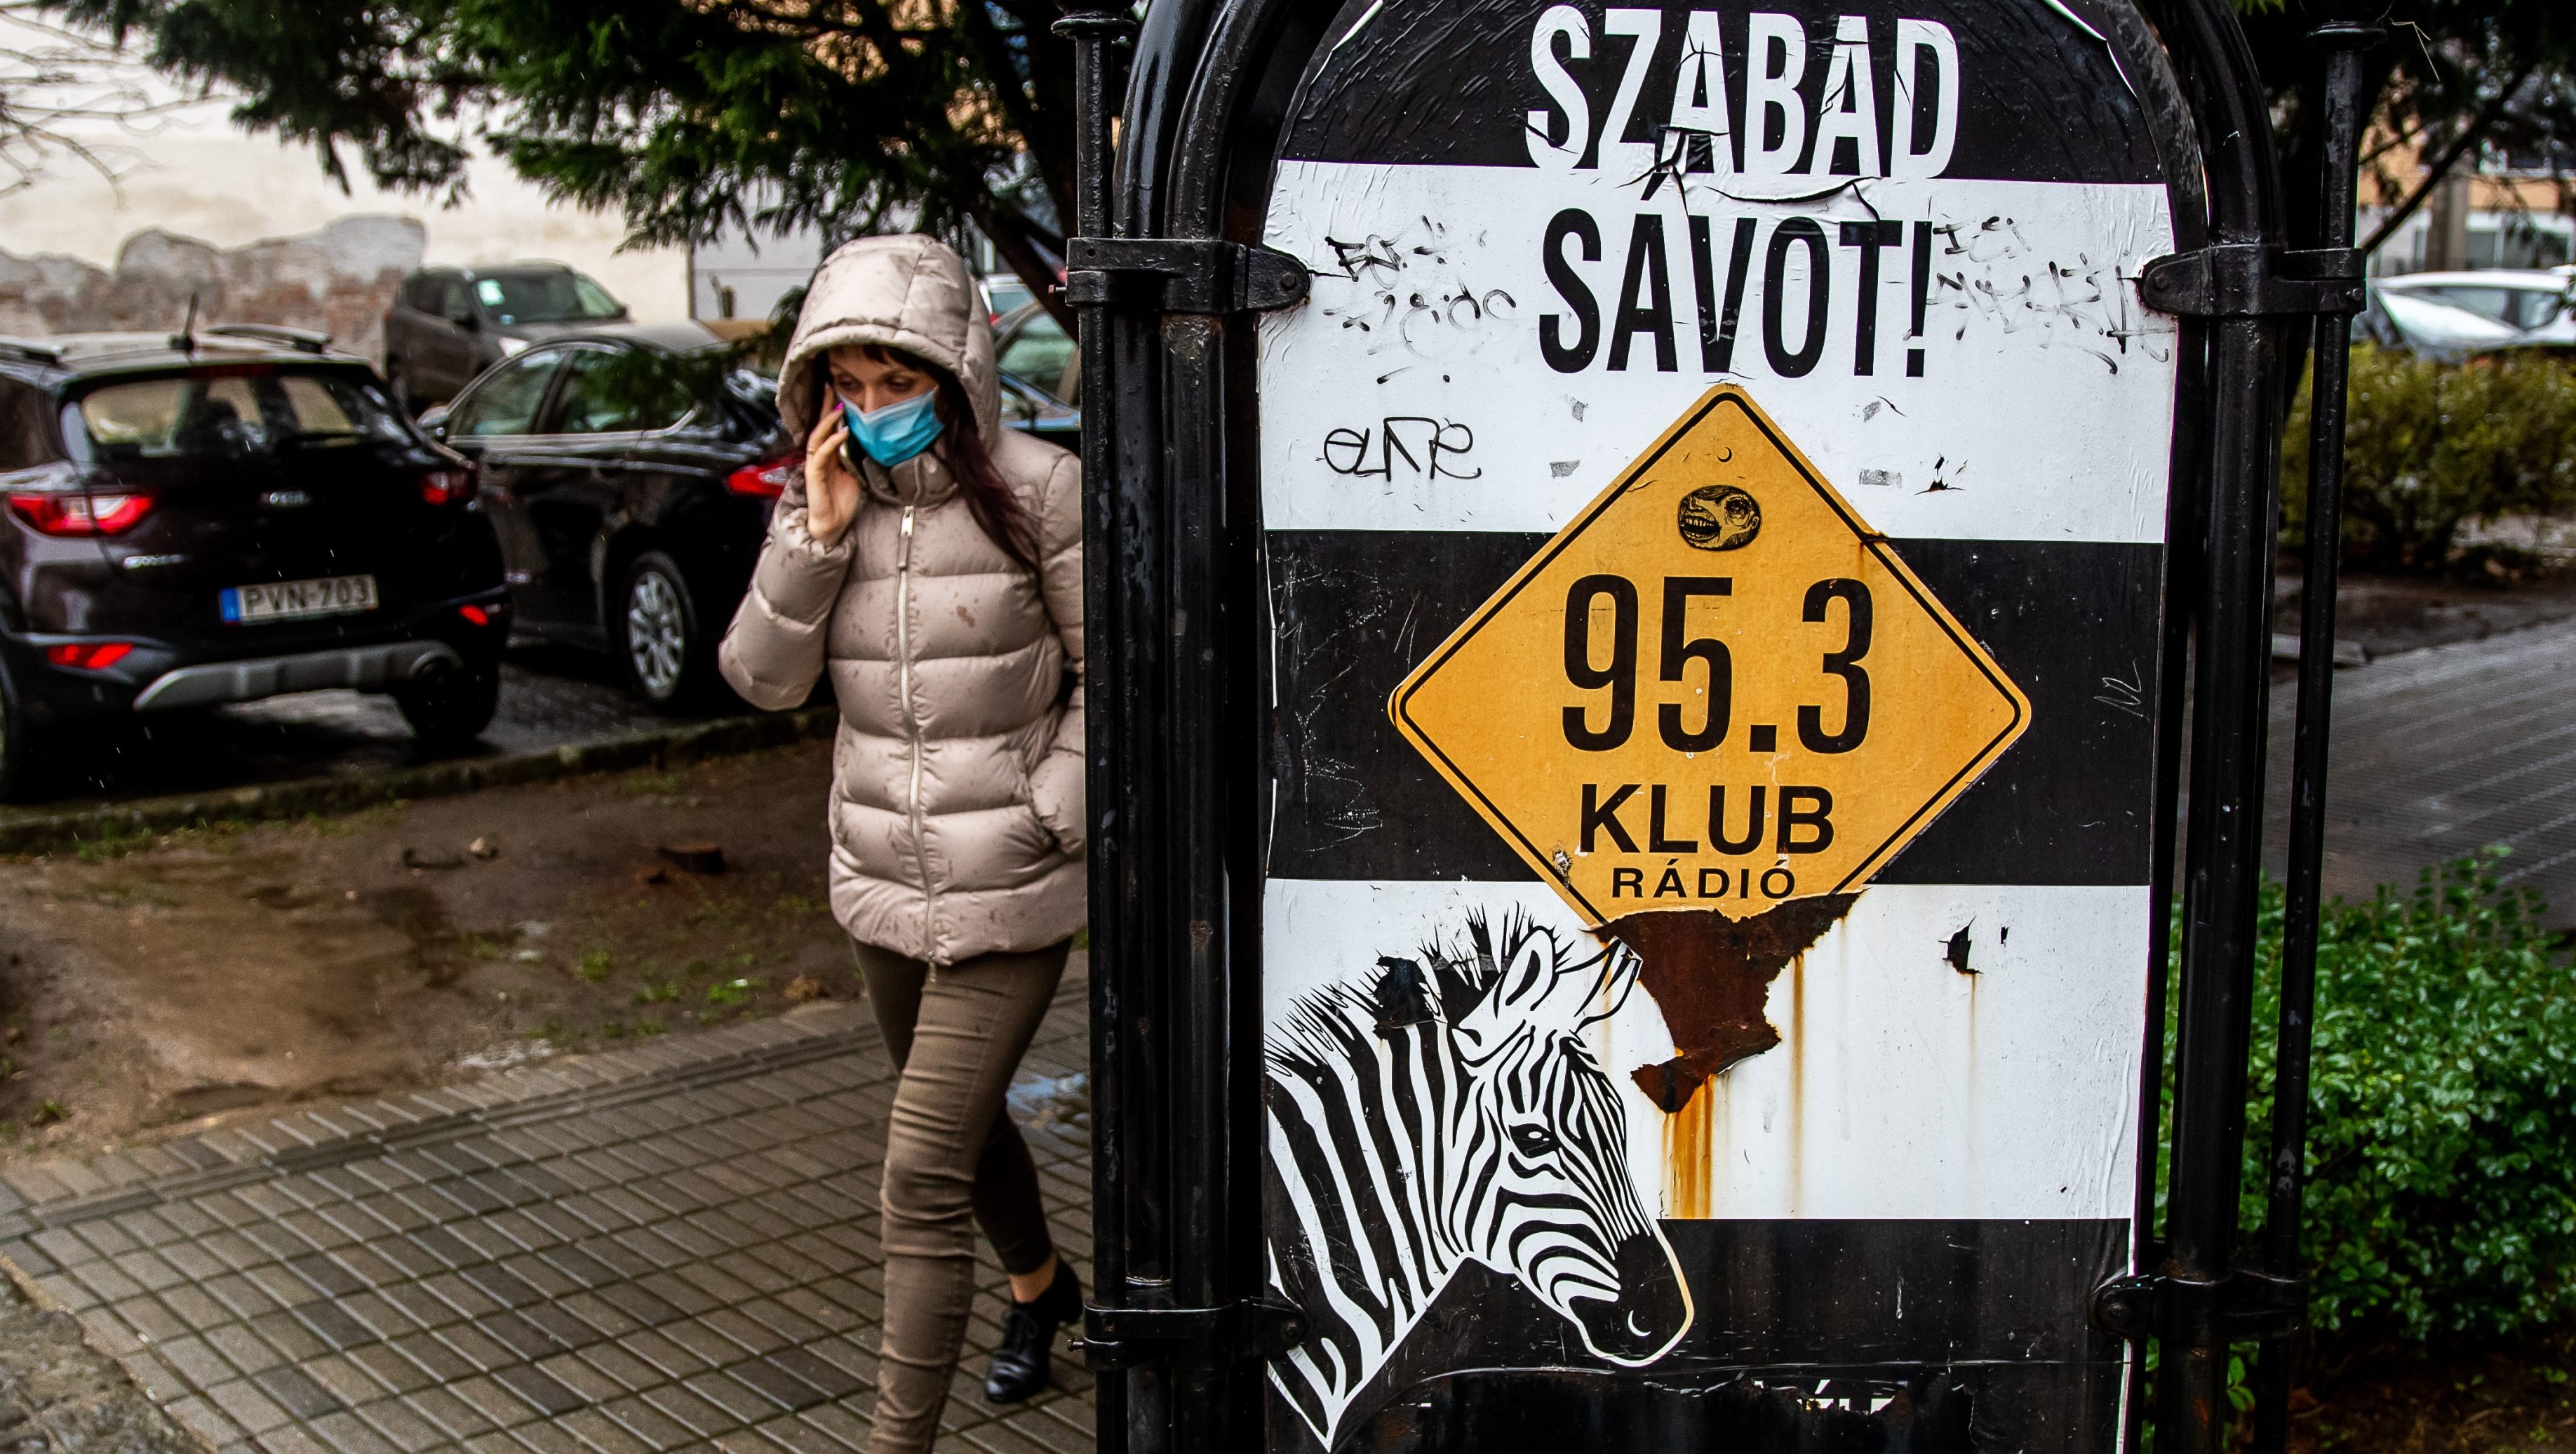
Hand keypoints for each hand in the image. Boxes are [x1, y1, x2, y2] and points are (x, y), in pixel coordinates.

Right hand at [803, 406, 862, 546]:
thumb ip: (856, 459)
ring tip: (838, 407)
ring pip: (817, 437)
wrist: (833, 524)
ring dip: (828, 421)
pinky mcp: (814, 475)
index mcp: (828, 456)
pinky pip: (822, 454)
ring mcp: (814, 465)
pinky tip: (842, 432)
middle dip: (824, 407)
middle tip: (831, 387)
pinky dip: (832, 441)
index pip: (828, 428)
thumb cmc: (843, 502)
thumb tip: (868, 444)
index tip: (839, 393)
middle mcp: (818, 457)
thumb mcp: (855, 475)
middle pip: (819, 426)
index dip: (832, 411)